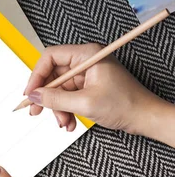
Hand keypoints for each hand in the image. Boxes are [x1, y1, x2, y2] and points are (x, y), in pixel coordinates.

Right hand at [23, 43, 167, 135]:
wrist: (145, 118)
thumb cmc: (127, 104)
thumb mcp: (85, 102)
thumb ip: (56, 99)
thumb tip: (35, 96)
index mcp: (87, 55)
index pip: (50, 57)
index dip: (37, 75)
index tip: (31, 92)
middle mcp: (85, 62)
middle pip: (52, 75)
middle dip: (47, 97)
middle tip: (37, 111)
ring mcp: (86, 75)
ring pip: (59, 89)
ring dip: (57, 108)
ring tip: (63, 122)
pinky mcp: (87, 87)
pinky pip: (67, 97)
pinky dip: (65, 110)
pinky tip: (69, 121)